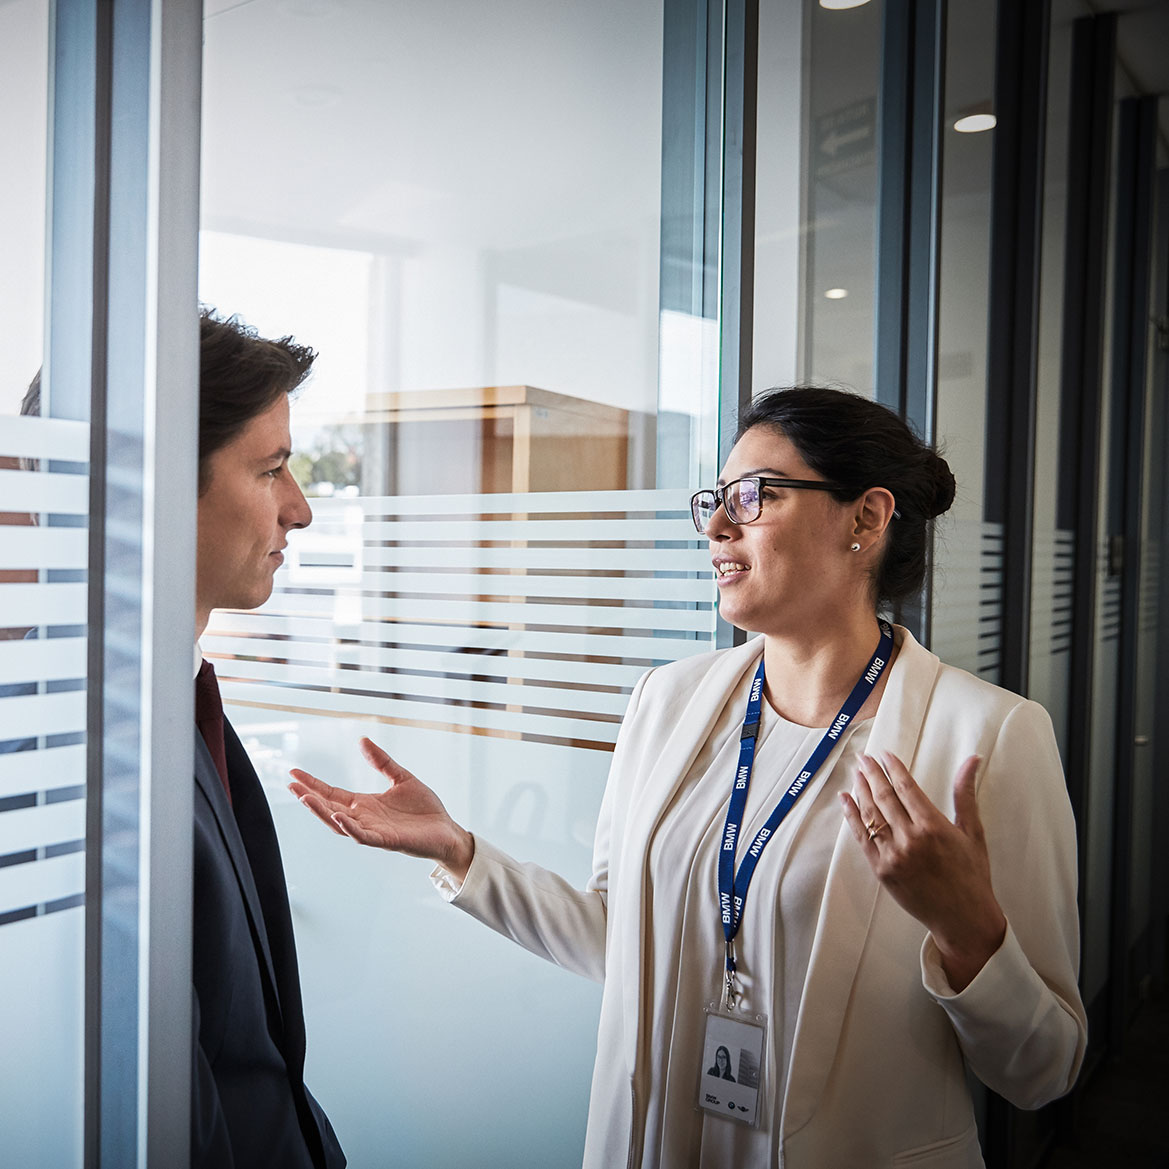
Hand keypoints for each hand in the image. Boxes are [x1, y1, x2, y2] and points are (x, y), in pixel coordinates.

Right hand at [289, 738, 475, 880]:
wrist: (447, 829)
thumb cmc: (424, 809)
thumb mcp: (401, 778)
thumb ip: (381, 761)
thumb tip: (362, 740)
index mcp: (365, 805)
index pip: (332, 793)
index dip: (313, 784)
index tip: (294, 773)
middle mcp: (364, 819)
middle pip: (329, 808)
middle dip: (309, 797)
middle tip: (291, 785)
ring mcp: (373, 831)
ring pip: (340, 824)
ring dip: (322, 812)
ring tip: (305, 799)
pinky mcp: (387, 841)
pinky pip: (363, 836)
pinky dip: (349, 827)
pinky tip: (337, 817)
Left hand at [839, 750, 1006, 991]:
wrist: (964, 918)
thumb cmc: (972, 874)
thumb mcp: (972, 832)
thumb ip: (965, 793)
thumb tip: (973, 758)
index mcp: (933, 826)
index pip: (906, 787)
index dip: (893, 768)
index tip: (885, 754)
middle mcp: (910, 838)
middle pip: (884, 797)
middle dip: (871, 774)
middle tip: (864, 757)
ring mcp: (893, 855)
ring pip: (870, 814)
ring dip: (860, 790)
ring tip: (856, 773)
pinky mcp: (881, 870)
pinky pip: (861, 837)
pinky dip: (851, 816)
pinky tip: (846, 800)